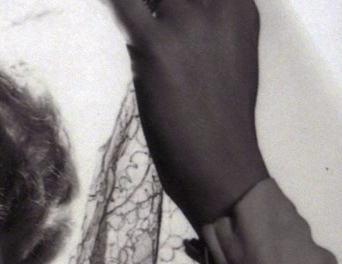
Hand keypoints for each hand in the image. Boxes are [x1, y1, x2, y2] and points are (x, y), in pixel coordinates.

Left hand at [105, 0, 269, 225]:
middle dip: (147, 3)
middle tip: (137, 26)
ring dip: (129, 5)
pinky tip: (102, 6)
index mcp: (240, 9)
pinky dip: (110, 3)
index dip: (166, 2)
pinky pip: (122, 4)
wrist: (221, 168)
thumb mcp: (222, 61)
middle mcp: (220, 7)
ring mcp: (190, 23)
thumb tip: (154, 17)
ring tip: (134, 42)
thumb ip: (199, 32)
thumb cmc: (214, 123)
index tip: (151, 12)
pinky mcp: (156, 46)